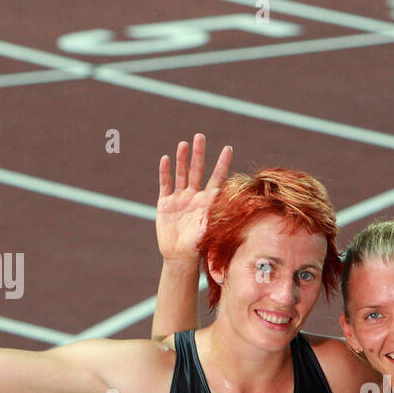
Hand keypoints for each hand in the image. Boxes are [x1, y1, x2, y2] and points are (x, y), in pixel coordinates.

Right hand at [156, 134, 231, 263]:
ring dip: (182, 159)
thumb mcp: (208, 229)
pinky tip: (166, 159)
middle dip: (199, 154)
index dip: (222, 163)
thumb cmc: (197, 246)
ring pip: (181, 174)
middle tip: (200, 136)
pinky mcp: (165, 203)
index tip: (228, 148)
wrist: (179, 256)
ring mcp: (180, 198)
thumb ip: (212, 212)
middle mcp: (194, 197)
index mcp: (208, 202)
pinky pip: (165, 184)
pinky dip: (165, 172)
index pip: (217, 178)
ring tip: (184, 144)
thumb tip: (219, 194)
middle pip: (197, 170)